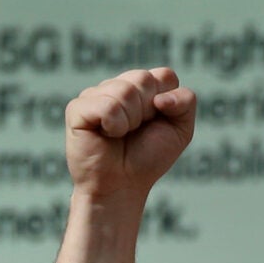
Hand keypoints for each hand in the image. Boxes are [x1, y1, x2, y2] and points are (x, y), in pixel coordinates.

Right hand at [63, 67, 195, 203]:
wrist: (122, 186)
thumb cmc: (148, 158)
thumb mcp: (180, 130)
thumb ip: (186, 102)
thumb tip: (160, 98)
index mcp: (141, 86)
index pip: (164, 76)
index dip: (166, 104)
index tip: (155, 123)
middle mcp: (117, 85)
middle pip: (143, 79)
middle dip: (146, 112)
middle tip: (134, 132)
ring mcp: (94, 94)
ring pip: (124, 91)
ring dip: (129, 122)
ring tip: (119, 135)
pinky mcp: (77, 109)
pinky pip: (106, 105)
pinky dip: (113, 126)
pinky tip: (105, 135)